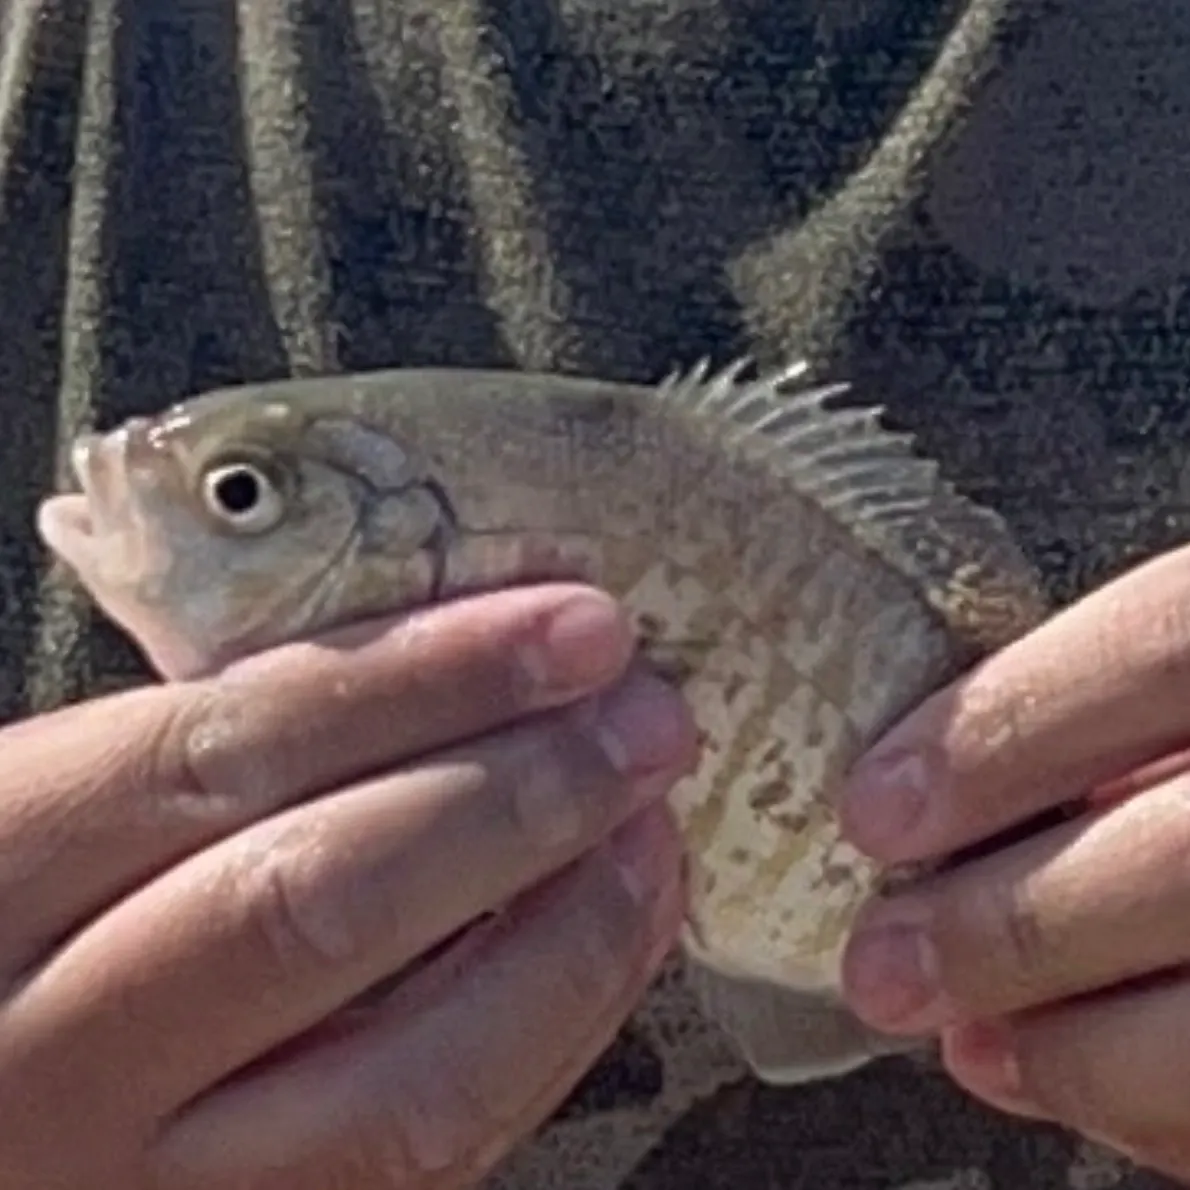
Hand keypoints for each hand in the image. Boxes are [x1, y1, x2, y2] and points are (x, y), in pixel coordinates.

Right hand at [0, 583, 695, 1189]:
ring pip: (402, 1083)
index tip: (568, 627)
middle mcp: (55, 1055)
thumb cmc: (27, 920)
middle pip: (320, 904)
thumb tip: (452, 677)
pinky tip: (612, 940)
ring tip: (653, 826)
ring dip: (568, 937)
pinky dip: (550, 1037)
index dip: (424, 679)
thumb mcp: (67, 810)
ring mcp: (154, 1187)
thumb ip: (215, 760)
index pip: (227, 752)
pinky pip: (432, 1162)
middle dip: (516, 797)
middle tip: (644, 718)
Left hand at [834, 545, 1189, 1180]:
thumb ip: (1132, 712)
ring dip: (1074, 1048)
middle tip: (882, 965)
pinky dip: (1151, 1108)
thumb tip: (953, 797)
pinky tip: (1059, 1079)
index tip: (875, 808)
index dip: (1008, 729)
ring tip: (960, 1034)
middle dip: (1011, 928)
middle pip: (1182, 859)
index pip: (1164, 646)